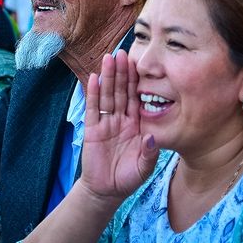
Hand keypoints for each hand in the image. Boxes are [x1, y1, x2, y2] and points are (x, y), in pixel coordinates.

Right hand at [79, 51, 157, 201]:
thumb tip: (150, 137)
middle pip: (120, 91)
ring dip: (107, 77)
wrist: (106, 190)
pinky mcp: (92, 129)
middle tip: (122, 52)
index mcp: (136, 125)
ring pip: (107, 95)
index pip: (136, 98)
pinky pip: (93, 109)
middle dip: (121, 72)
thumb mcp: (144, 167)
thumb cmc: (127, 178)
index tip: (137, 63)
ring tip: (108, 58)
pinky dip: (93, 93)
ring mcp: (105, 123)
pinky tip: (93, 79)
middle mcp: (121, 119)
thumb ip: (148, 153)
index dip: (136, 81)